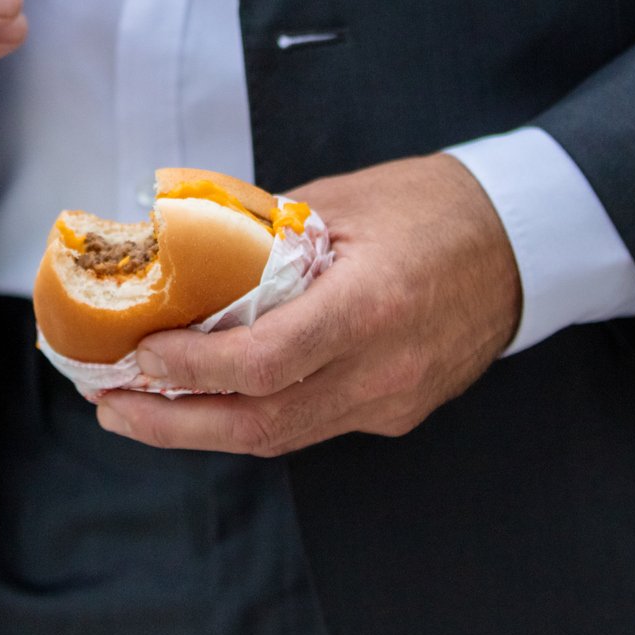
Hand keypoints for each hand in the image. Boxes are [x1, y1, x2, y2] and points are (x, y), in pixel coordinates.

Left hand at [95, 154, 522, 455]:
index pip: (263, 363)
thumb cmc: (435, 207)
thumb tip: (178, 245)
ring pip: (281, 436)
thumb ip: (264, 231)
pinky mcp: (394, 414)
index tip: (139, 354)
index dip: (191, 368)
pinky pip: (310, 424)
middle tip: (109, 405)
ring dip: (201, 428)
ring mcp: (392, 401)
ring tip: (137, 410)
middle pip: (260, 423)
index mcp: (371, 307)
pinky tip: (208, 399)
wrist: (524, 244)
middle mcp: (382, 370)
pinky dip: (251, 415)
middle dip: (172, 423)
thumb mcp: (343, 198)